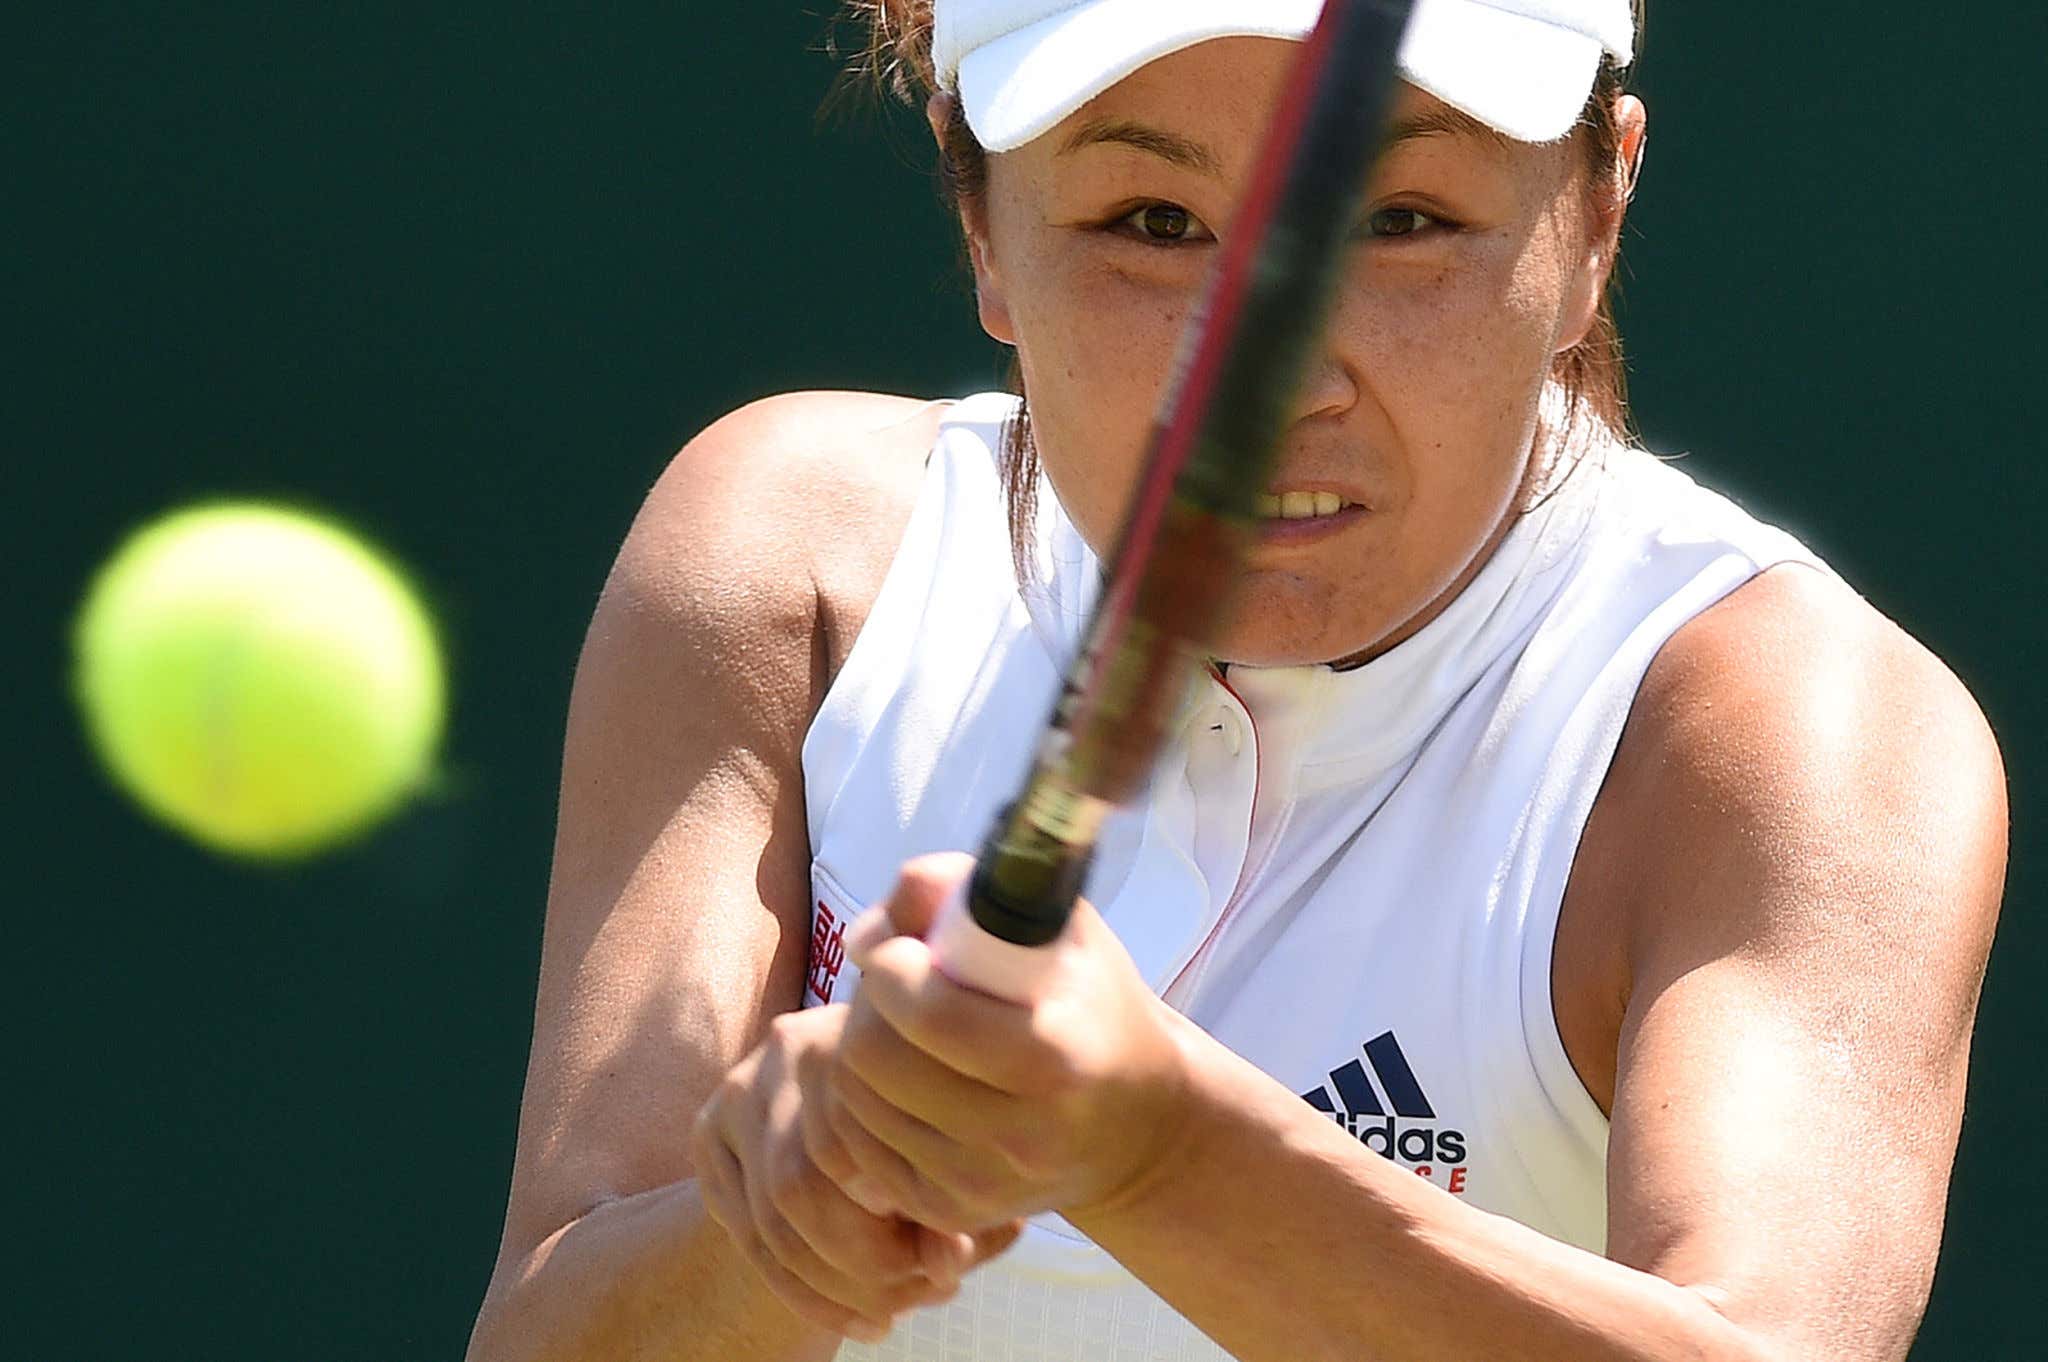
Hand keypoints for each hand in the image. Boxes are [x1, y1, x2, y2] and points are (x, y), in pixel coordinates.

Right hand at [691, 1002, 1022, 1342]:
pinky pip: (747, 1234)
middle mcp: (791, 1049)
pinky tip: (852, 1317)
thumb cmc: (928, 1135)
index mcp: (865, 1035)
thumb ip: (959, 1209)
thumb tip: (948, 1260)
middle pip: (801, 1184)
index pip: (861, 1143)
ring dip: (831, 1288)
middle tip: (915, 1298)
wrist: (853, 1103)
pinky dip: (802, 1292)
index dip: (904, 1221)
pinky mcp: (708, 1132)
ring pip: (770, 1219)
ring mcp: (740, 1089)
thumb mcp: (957, 1166)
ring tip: (887, 1316)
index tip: (948, 1264)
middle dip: (862, 1265)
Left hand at [817, 853, 1193, 1235]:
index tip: (904, 950)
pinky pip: (856, 1145)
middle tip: (895, 986)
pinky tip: (901, 1078)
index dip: (892, 966)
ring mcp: (983, 1183)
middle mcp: (1021, 1133)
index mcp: (1056, 1055)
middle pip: (873, 1056)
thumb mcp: (1057, 929)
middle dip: (869, 1003)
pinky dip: (863, 1101)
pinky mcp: (949, 1213)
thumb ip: (963, 893)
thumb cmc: (1090, 1006)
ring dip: (859, 1048)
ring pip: (854, 1100)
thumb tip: (865, 936)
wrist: (1134, 1124)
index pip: (929, 1013)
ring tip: (902, 1029)